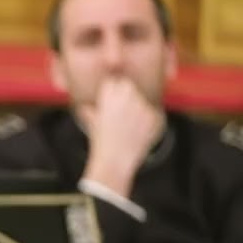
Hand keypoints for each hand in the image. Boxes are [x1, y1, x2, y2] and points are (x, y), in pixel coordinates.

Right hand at [79, 78, 164, 195]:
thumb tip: (87, 108)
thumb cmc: (100, 142)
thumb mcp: (91, 123)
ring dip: (138, 109)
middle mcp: (126, 95)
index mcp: (109, 93)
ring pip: (142, 100)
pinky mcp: (154, 114)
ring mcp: (142, 104)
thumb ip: (91, 111)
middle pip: (130, 87)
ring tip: (129, 126)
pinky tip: (138, 132)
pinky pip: (153, 113)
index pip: (115, 82)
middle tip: (123, 114)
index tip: (114, 102)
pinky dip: (148, 121)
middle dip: (127, 97)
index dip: (114, 92)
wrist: (114, 160)